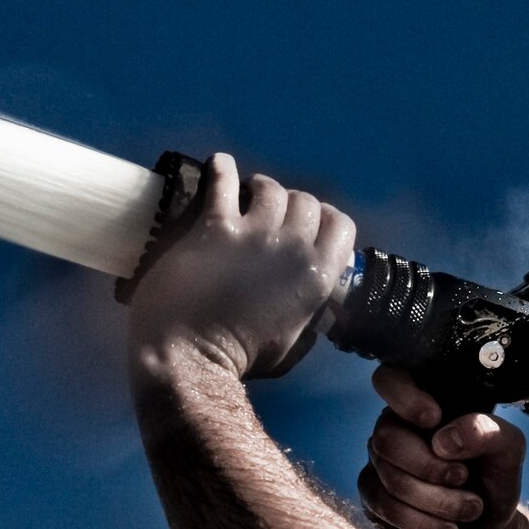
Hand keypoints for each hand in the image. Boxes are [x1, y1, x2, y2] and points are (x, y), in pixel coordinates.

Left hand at [126, 153, 355, 379]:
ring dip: (261, 188)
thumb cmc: (240, 360)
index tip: (308, 228)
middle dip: (291, 206)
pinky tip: (220, 167)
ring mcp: (253, 234)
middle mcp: (291, 248)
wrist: (188, 357)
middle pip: (306, 201)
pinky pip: (224, 179)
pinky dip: (223, 168)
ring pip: (271, 187)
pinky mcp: (214, 226)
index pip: (340, 225)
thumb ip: (309, 315)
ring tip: (247, 196)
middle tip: (271, 216)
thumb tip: (315, 304)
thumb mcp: (293, 345)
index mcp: (317, 278)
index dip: (325, 222)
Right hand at [358, 365, 525, 528]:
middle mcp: (394, 429)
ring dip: (436, 502)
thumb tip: (445, 440)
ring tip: (470, 510)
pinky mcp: (374, 500)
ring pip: (388, 480)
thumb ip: (487, 432)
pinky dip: (423, 524)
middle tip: (463, 478)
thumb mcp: (508, 450)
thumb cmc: (493, 476)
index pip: (390, 379)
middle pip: (386, 439)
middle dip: (429, 467)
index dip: (404, 397)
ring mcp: (379, 465)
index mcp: (422, 403)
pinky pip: (385, 509)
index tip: (433, 418)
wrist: (488, 526)